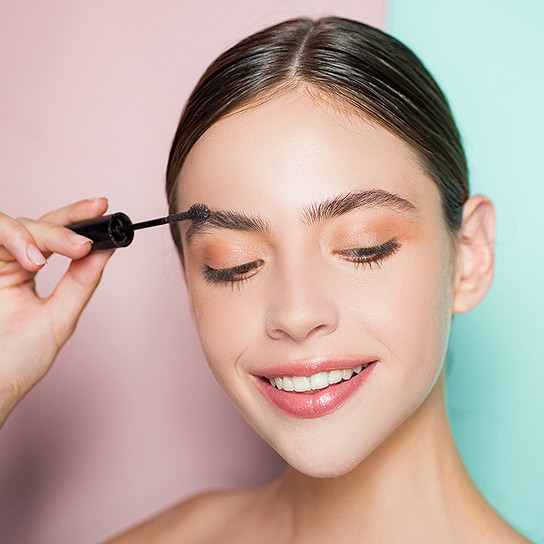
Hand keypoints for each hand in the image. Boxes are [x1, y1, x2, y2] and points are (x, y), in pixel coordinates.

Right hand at [0, 198, 113, 426]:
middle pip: (39, 225)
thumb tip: (107, 251)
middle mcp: (10, 261)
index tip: (103, 206)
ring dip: (39, 236)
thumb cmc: (18, 359)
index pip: (57, 236)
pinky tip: (31, 261)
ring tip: (48, 261)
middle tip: (82, 245)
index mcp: (29, 271)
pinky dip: (16, 240)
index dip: (79, 218)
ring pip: (15, 225)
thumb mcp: (60, 317)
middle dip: (64, 228)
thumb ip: (81, 282)